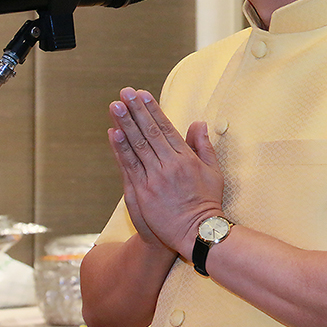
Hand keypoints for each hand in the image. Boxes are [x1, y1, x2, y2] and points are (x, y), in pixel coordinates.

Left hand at [108, 87, 223, 257]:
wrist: (196, 233)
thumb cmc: (207, 203)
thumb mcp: (213, 172)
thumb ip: (203, 146)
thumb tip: (198, 122)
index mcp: (186, 158)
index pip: (166, 128)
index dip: (153, 110)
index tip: (142, 94)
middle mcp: (169, 165)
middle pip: (149, 132)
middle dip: (136, 110)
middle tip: (124, 92)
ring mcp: (154, 178)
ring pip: (137, 145)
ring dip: (125, 124)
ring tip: (114, 106)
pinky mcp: (143, 192)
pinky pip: (129, 166)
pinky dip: (120, 149)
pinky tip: (113, 133)